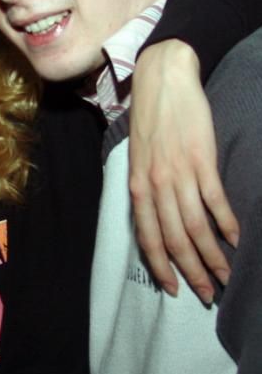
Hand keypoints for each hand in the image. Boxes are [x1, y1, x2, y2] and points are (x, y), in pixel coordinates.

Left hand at [130, 40, 238, 302]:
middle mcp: (155, 185)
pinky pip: (215, 200)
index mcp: (137, 187)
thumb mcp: (138, 159)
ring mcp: (179, 173)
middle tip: (207, 293)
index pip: (148, 239)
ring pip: (196, 227)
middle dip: (191, 271)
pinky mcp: (202, 159)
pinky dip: (227, 223)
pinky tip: (236, 238)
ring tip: (226, 274)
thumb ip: (146, 190)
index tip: (175, 290)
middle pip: (175, 240)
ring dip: (213, 256)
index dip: (161, 268)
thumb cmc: (150, 120)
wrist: (161, 79)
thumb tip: (158, 221)